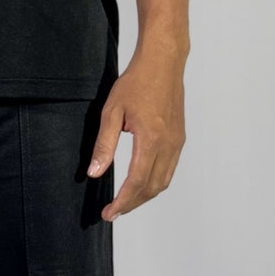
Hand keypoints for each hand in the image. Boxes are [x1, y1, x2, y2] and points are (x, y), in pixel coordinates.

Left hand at [88, 49, 185, 220]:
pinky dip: (155, 182)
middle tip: (113, 212)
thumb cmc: (136, 82)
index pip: (136, 182)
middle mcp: (168, 144)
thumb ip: (104, 144)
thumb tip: (95, 172)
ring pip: (163, 181)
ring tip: (125, 201)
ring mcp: (176, 142)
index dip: (122, 201)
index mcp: (151, 139)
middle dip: (132, 203)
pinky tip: (141, 182)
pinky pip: (169, 169)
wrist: (163, 63)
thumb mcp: (112, 111)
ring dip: (144, 195)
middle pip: (152, 187)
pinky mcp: (179, 138)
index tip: (109, 212)